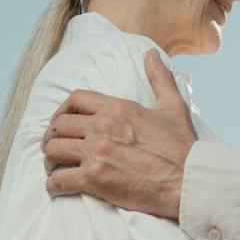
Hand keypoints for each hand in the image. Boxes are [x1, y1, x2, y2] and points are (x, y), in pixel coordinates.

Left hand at [42, 49, 196, 218]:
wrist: (188, 181)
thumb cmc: (182, 147)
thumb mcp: (173, 106)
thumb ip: (159, 77)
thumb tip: (152, 53)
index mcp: (118, 108)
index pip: (75, 100)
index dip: (63, 111)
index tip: (64, 122)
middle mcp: (102, 127)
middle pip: (58, 125)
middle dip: (53, 136)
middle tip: (56, 147)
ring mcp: (96, 153)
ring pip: (53, 150)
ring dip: (50, 160)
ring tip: (55, 167)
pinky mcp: (95, 179)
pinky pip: (59, 180)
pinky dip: (54, 185)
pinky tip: (58, 186)